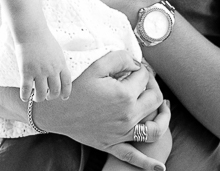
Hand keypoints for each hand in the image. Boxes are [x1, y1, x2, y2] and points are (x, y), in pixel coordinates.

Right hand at [17, 31, 71, 101]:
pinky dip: (25, 96)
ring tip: (36, 98)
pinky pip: (26, 89)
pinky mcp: (26, 71)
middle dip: (51, 97)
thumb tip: (60, 74)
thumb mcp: (57, 51)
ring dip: (39, 98)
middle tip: (47, 97)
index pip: (67, 83)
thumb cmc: (44, 39)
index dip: (66, 92)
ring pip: (41, 93)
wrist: (31, 31)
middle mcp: (51, 70)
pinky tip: (24, 97)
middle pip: (55, 91)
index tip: (63, 97)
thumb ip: (59, 63)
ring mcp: (39, 71)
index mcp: (60, 64)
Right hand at [31, 51, 168, 170]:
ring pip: (155, 129)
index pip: (144, 77)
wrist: (54, 111)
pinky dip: (148, 164)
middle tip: (145, 80)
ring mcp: (122, 133)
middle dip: (153, 85)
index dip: (141, 68)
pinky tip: (160, 167)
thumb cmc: (74, 87)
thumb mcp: (96, 66)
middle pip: (154, 99)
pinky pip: (134, 157)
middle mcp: (127, 116)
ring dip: (163, 118)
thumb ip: (121, 59)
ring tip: (164, 108)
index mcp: (124, 95)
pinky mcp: (113, 145)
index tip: (134, 66)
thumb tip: (137, 65)